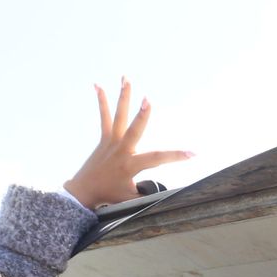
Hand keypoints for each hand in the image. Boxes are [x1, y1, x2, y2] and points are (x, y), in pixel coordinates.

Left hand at [63, 79, 191, 208]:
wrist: (84, 191)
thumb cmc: (110, 195)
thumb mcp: (131, 198)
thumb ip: (147, 191)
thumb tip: (164, 192)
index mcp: (130, 165)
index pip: (157, 159)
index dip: (175, 156)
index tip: (192, 153)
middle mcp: (121, 150)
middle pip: (134, 130)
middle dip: (142, 116)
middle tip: (148, 100)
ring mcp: (112, 142)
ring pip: (119, 116)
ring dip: (124, 96)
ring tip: (126, 78)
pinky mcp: (105, 138)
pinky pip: (104, 117)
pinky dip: (102, 101)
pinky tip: (97, 85)